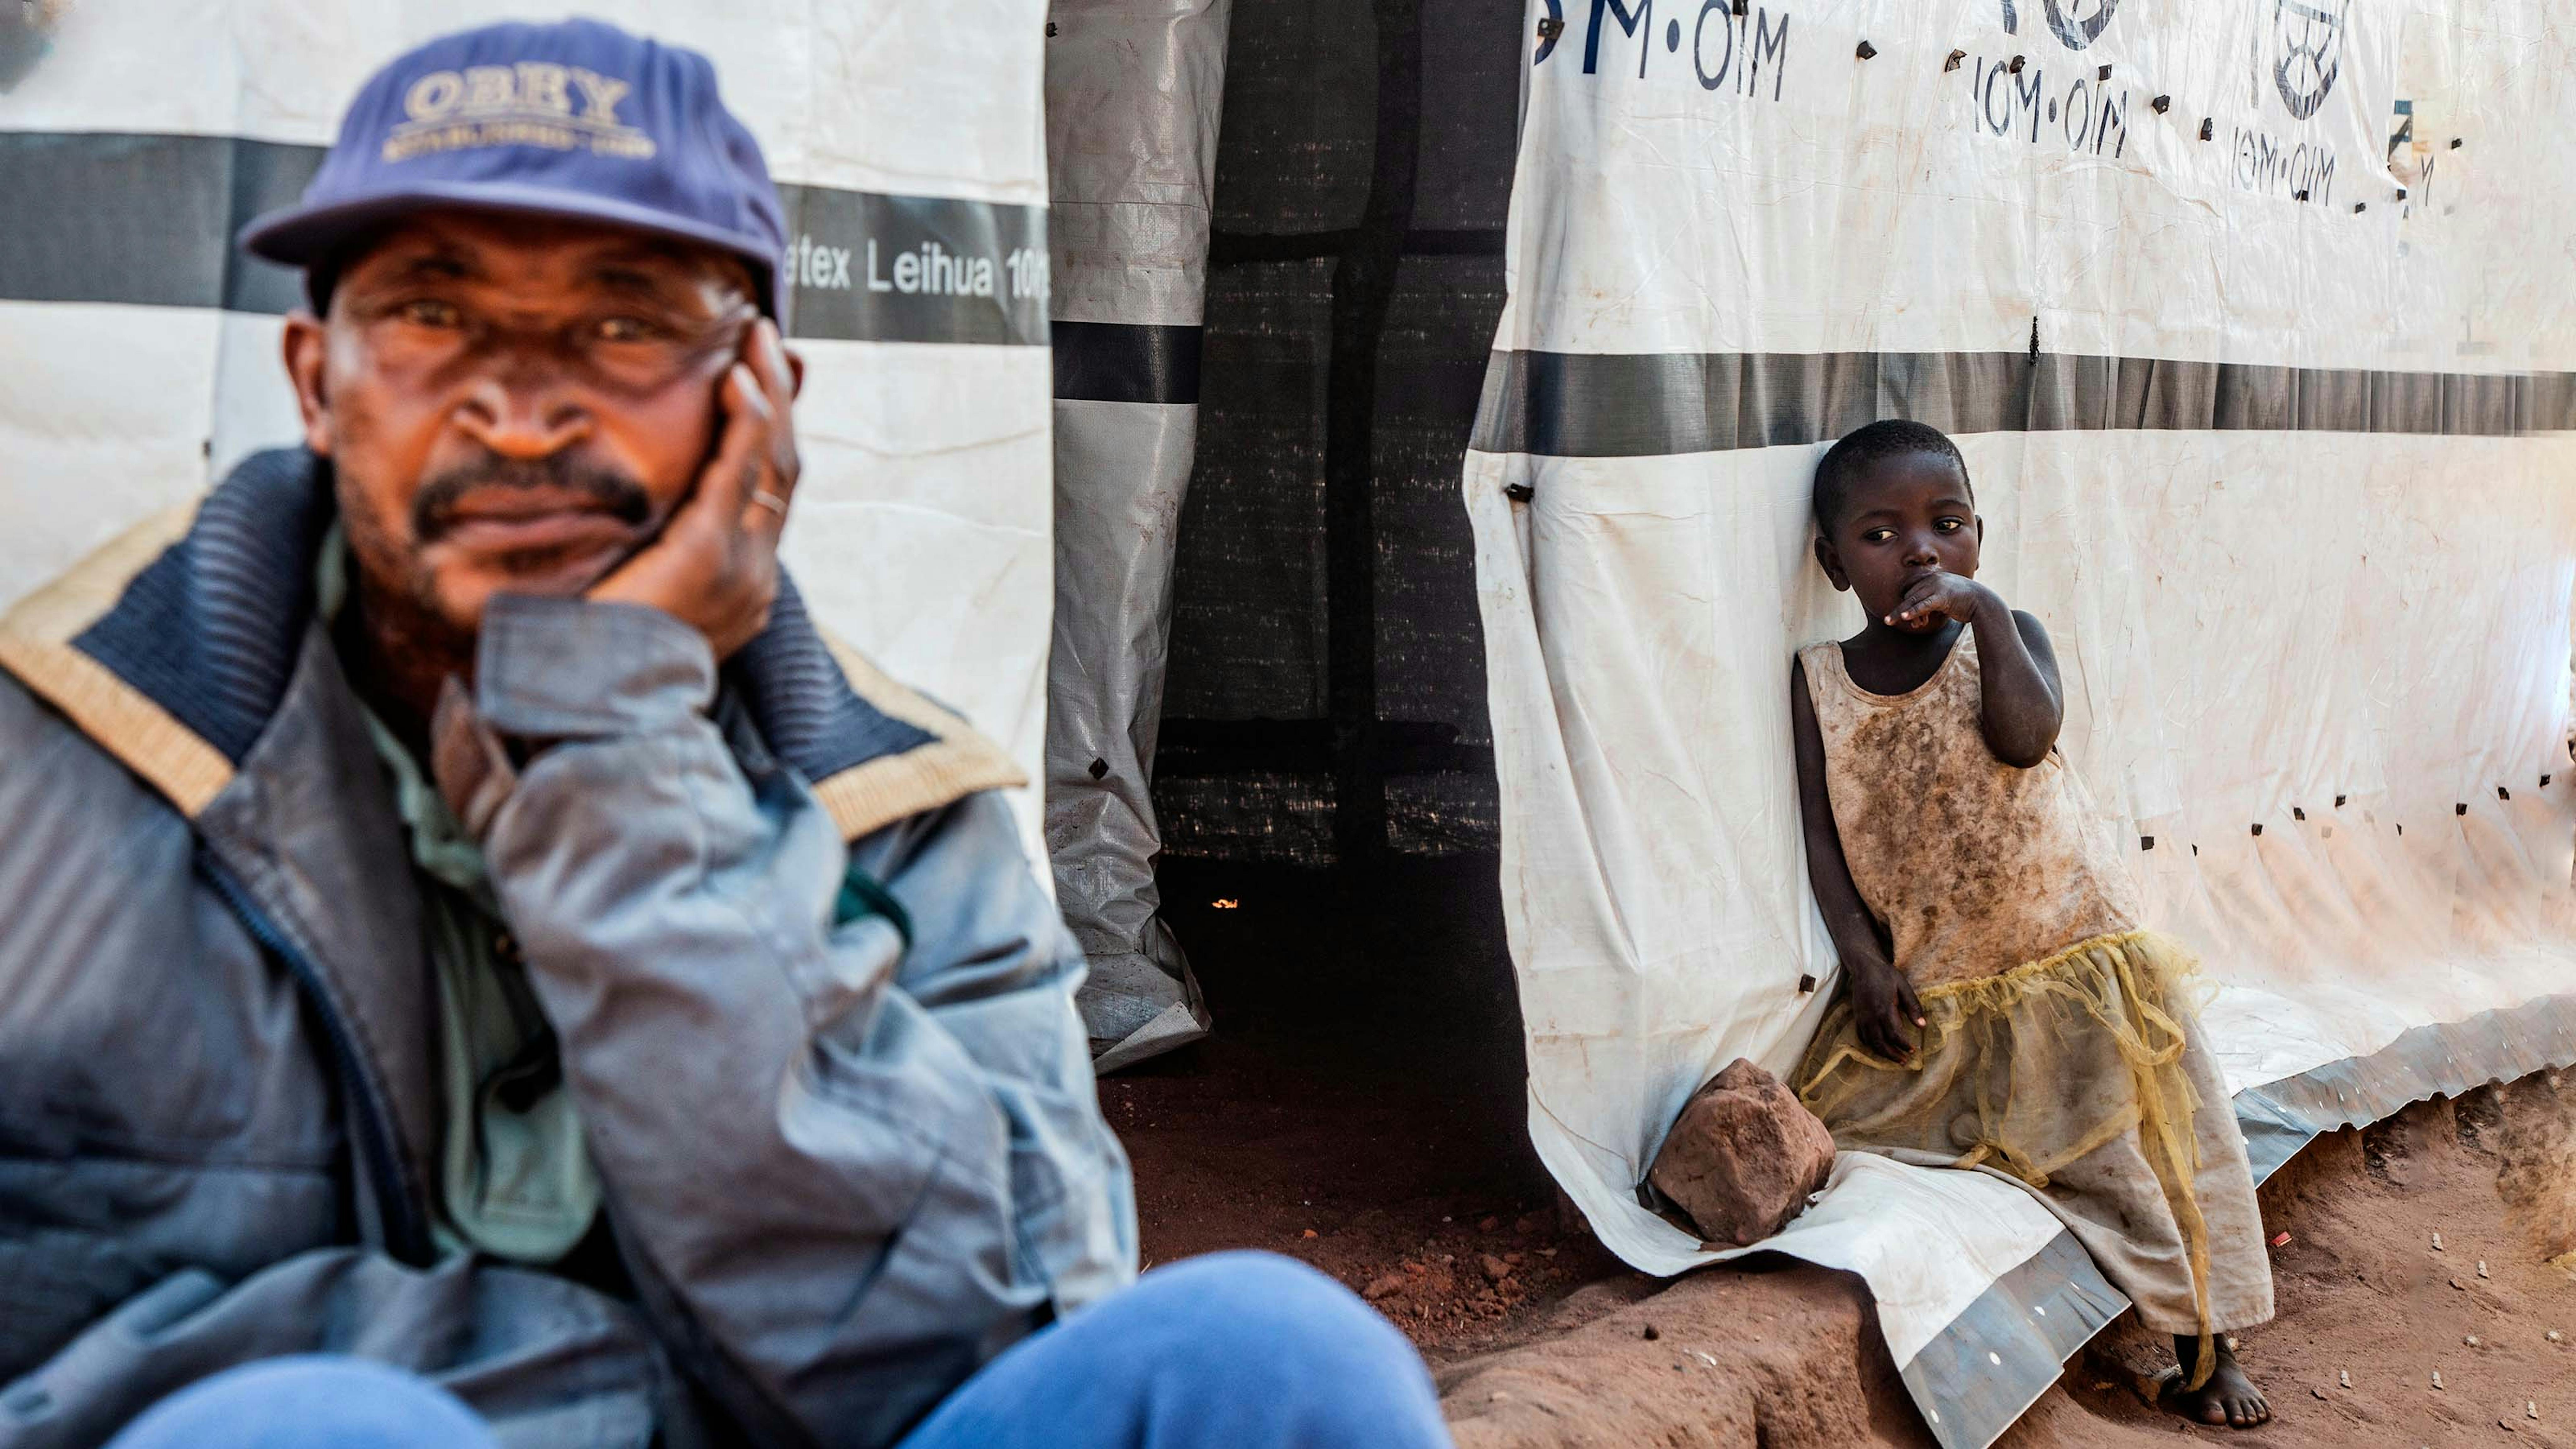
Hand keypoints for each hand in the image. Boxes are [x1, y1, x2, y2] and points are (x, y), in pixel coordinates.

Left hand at [589, 317, 799, 659]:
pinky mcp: (710, 554)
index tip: (759, 378)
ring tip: (753, 338)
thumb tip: (638, 516)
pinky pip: (741, 474)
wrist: (590, 703)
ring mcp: (741, 565)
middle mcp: (756, 574)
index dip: (773, 430)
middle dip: (781, 397)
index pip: (772, 494)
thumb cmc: (597, 655)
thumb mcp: (639, 596)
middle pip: (786, 469)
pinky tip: (737, 380)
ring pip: (775, 462)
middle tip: (763, 336)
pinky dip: (745, 422)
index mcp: (743, 584)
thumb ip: (653, 555)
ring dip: (768, 392)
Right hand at [1846, 957, 1924, 1062]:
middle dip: (1893, 1055)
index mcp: (1884, 1009)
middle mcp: (1871, 1016)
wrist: (1864, 967)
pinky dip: (1870, 1045)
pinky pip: (1861, 1036)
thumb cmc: (1886, 975)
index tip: (1913, 1050)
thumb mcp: (1903, 987)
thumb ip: (1913, 1007)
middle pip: (1880, 1043)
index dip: (1904, 1045)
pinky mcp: (1857, 1017)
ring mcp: (1862, 1018)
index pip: (1895, 1034)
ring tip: (1893, 1058)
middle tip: (1904, 1061)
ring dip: (1882, 1053)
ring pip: (1870, 1042)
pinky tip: (1878, 1047)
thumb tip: (1922, 1026)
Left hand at [1886, 572, 1991, 632]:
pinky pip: (1923, 605)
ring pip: (1913, 600)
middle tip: (1897, 623)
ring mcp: (1938, 586)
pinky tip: (1905, 617)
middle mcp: (1934, 579)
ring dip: (1903, 613)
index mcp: (1934, 578)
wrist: (1983, 603)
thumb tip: (1919, 618)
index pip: (1913, 591)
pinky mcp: (1942, 596)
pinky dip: (1913, 611)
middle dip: (1906, 611)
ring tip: (1890, 621)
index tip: (1910, 619)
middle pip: (1911, 596)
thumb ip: (1932, 603)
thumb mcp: (1945, 599)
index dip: (1909, 606)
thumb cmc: (1965, 603)